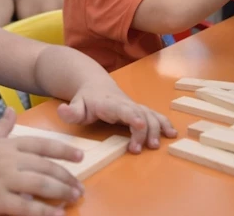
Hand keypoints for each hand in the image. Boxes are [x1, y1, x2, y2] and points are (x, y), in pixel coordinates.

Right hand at [0, 108, 83, 215]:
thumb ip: (1, 126)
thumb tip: (12, 112)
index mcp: (7, 144)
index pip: (42, 145)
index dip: (64, 151)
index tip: (80, 157)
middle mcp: (9, 160)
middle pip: (46, 167)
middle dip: (67, 177)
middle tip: (79, 187)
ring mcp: (3, 180)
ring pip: (41, 185)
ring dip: (61, 192)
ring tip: (73, 198)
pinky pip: (26, 208)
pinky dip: (44, 212)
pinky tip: (56, 215)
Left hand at [56, 83, 177, 153]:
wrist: (95, 84)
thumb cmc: (85, 99)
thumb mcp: (75, 105)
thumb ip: (70, 111)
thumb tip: (62, 110)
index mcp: (109, 103)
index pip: (123, 109)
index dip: (132, 117)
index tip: (140, 125)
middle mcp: (125, 103)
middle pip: (140, 114)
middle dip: (143, 131)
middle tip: (137, 149)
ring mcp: (134, 106)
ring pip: (150, 115)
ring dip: (155, 129)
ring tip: (154, 146)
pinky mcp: (140, 110)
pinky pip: (155, 115)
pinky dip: (164, 123)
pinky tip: (171, 134)